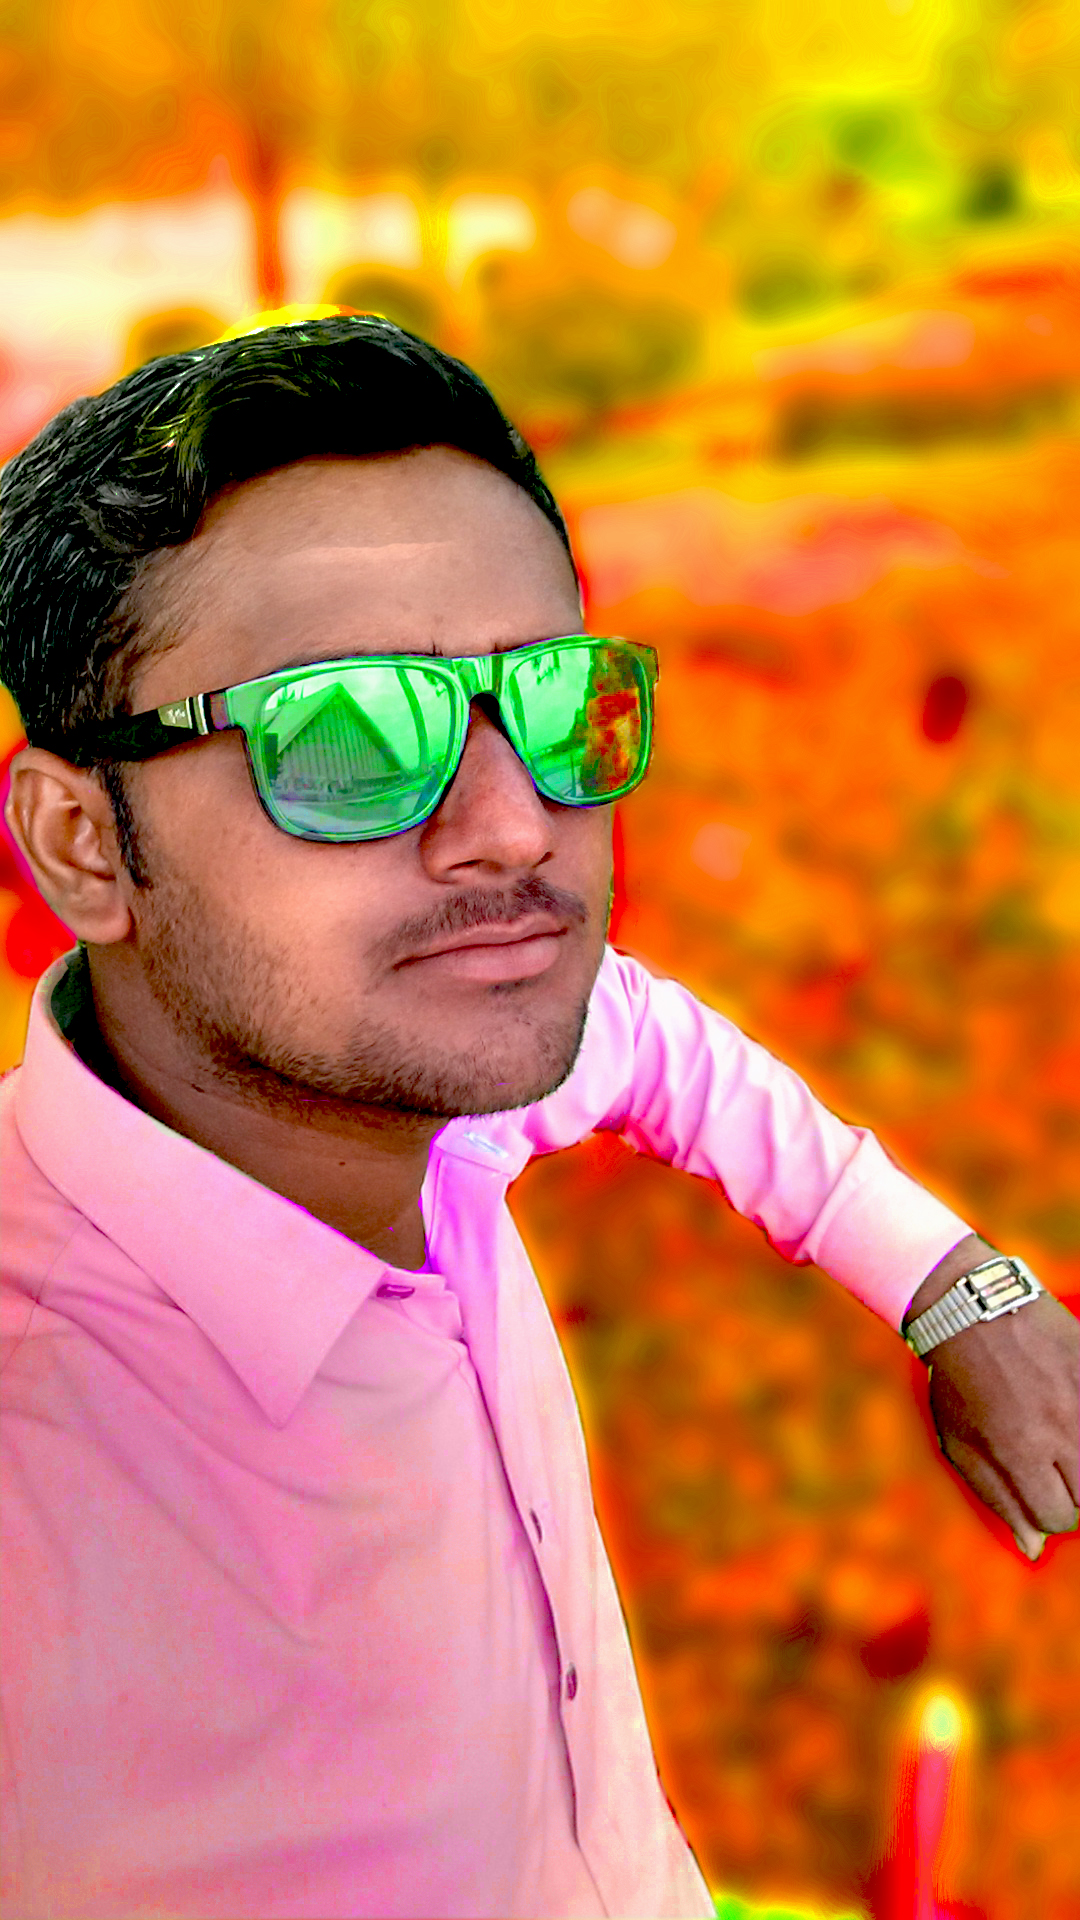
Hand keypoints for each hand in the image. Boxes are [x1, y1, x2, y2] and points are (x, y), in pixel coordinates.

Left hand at [904, 1235, 1079, 1558]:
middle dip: (1070, 1491)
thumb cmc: (959, 1380)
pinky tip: (1068, 1413)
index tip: (1037, 1491)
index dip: (1048, 1512)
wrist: (971, 1307)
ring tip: (1060, 1441)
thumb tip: (1033, 1548)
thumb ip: (998, 1497)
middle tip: (1050, 1466)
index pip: (1057, 1518)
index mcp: (1019, 1451)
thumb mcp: (960, 1442)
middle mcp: (1057, 1427)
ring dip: (1079, 1460)